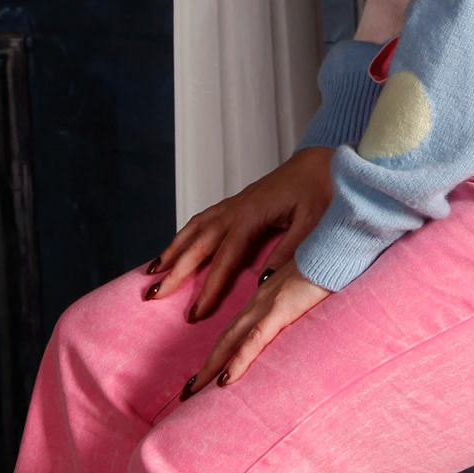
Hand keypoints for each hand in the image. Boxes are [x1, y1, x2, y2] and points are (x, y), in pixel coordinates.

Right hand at [143, 147, 335, 319]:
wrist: (322, 159)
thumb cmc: (321, 188)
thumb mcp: (312, 222)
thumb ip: (289, 251)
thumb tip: (263, 284)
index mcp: (252, 215)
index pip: (224, 258)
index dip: (208, 287)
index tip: (195, 313)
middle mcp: (235, 209)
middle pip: (197, 244)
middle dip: (174, 272)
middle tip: (153, 297)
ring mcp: (233, 204)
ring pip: (194, 230)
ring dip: (171, 251)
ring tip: (152, 274)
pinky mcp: (237, 203)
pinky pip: (202, 220)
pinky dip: (184, 235)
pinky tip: (176, 247)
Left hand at [181, 257, 330, 393]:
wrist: (341, 240)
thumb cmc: (333, 260)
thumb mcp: (313, 285)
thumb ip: (302, 301)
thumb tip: (297, 314)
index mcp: (267, 294)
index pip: (236, 327)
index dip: (220, 351)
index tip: (208, 371)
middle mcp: (261, 299)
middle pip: (226, 337)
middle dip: (206, 366)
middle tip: (187, 391)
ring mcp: (269, 303)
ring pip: (232, 340)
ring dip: (210, 367)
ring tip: (192, 391)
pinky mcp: (282, 308)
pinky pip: (255, 339)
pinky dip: (238, 361)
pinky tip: (224, 380)